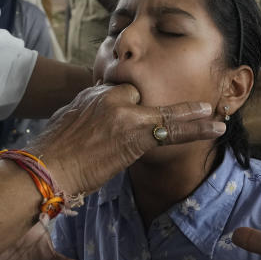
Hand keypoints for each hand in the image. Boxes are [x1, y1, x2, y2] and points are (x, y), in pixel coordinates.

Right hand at [26, 83, 224, 195]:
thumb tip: (84, 128)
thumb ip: (81, 119)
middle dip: (155, 110)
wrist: (45, 167)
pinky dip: (197, 128)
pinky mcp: (135, 132)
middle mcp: (108, 97)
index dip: (133, 103)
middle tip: (177, 114)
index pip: (121, 91)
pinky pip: (173, 129)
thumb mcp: (63, 125)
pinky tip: (215, 127)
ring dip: (191, 113)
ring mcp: (124, 113)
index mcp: (90, 94)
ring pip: (164, 110)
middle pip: (142, 96)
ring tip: (211, 112)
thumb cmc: (48, 156)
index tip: (140, 110)